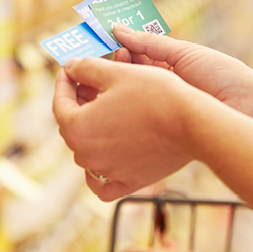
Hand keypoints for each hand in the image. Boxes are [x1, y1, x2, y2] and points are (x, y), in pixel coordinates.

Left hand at [53, 57, 193, 201]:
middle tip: (89, 85)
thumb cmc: (155, 95)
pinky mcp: (128, 183)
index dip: (64, 82)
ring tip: (106, 112)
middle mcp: (86, 155)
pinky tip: (106, 156)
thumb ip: (86, 68)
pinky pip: (103, 184)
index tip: (70, 70)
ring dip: (91, 131)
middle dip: (78, 104)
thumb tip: (70, 67)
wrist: (192, 123)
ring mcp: (107, 172)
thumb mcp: (116, 73)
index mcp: (77, 128)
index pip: (60, 103)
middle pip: (73, 127)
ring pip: (87, 152)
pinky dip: (99, 172)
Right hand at [112, 23, 252, 113]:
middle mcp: (162, 88)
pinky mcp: (159, 127)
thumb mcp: (183, 53)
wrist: (247, 106)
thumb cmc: (222, 75)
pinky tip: (113, 96)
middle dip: (116, 64)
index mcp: (170, 67)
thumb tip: (117, 28)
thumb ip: (149, 43)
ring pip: (129, 94)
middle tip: (107, 56)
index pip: (137, 55)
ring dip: (118, 82)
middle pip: (130, 74)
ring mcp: (160, 108)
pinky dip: (123, 104)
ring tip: (110, 72)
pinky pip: (136, 115)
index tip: (104, 40)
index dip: (120, 47)